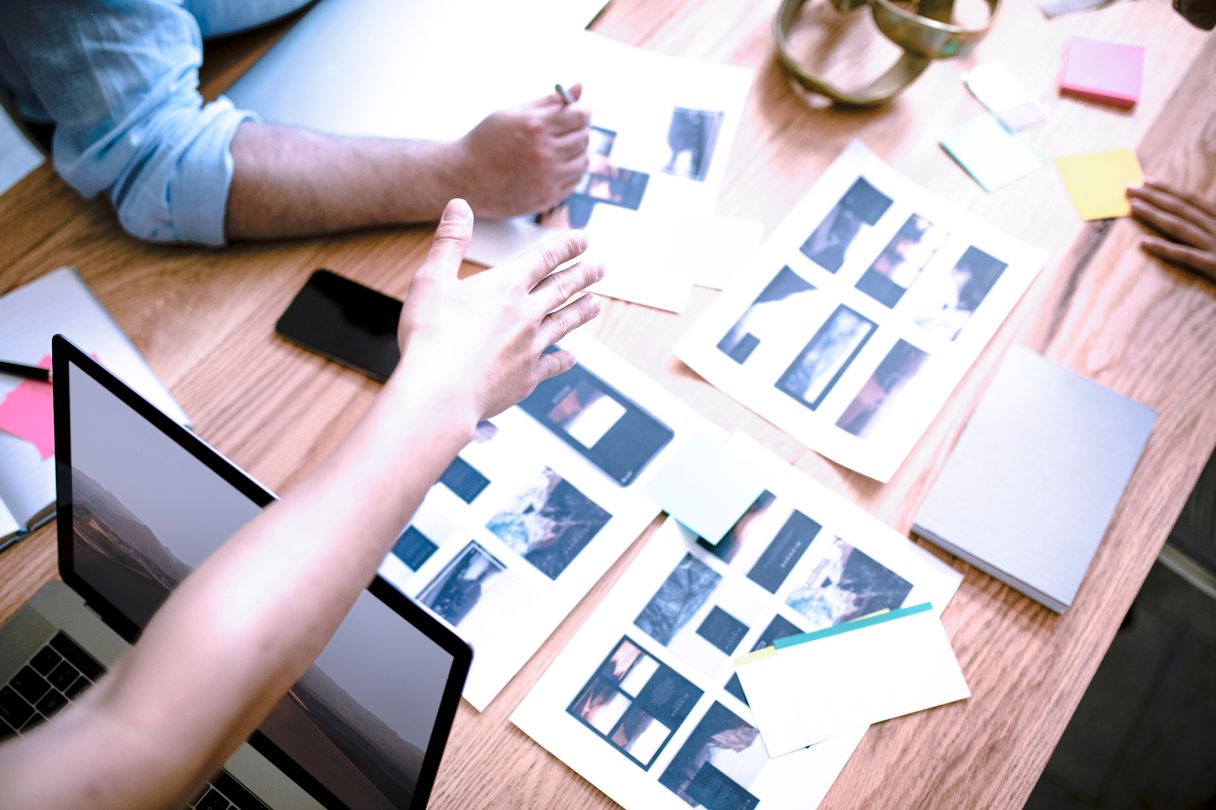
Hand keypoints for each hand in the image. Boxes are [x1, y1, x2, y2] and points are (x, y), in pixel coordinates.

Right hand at [395, 199, 603, 418]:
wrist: (440, 393)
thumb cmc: (430, 336)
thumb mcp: (432, 279)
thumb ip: (450, 241)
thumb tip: (460, 206)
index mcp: (505, 287)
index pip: (543, 258)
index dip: (566, 246)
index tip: (584, 239)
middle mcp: (525, 315)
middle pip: (562, 288)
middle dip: (583, 274)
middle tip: (601, 266)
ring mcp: (530, 348)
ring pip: (565, 323)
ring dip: (582, 310)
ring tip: (597, 303)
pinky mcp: (527, 378)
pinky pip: (552, 364)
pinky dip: (564, 359)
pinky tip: (572, 358)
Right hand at [453, 84, 591, 217]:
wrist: (465, 178)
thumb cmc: (487, 141)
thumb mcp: (512, 113)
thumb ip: (549, 101)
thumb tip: (579, 87)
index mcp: (535, 127)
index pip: (579, 115)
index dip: (583, 110)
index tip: (580, 111)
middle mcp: (544, 153)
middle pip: (583, 137)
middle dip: (579, 130)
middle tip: (567, 129)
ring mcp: (547, 178)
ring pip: (583, 160)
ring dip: (577, 152)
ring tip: (559, 148)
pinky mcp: (547, 197)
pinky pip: (574, 181)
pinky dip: (570, 172)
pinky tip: (554, 166)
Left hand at [1127, 179, 1215, 282]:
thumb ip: (1211, 222)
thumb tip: (1191, 214)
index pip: (1192, 200)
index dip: (1168, 189)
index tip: (1146, 180)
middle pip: (1182, 209)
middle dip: (1154, 197)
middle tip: (1128, 188)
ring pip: (1181, 227)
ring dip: (1155, 215)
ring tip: (1132, 207)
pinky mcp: (1215, 267)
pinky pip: (1186, 256)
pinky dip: (1165, 248)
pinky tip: (1144, 243)